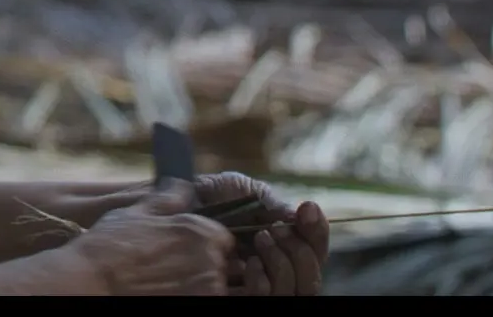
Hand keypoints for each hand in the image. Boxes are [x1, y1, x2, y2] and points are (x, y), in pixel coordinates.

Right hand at [58, 184, 234, 295]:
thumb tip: (185, 185)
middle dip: (203, 264)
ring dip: (196, 283)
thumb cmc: (112, 244)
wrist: (93, 280)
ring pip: (213, 286)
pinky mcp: (198, 306)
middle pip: (221, 264)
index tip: (183, 248)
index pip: (224, 239)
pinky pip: (202, 298)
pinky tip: (165, 290)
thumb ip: (169, 198)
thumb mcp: (138, 211)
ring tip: (166, 280)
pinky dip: (188, 295)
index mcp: (203, 232)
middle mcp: (211, 262)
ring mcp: (206, 289)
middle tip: (171, 265)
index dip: (204, 242)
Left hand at [193, 172, 328, 295]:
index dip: (318, 232)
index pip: (314, 250)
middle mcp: (274, 270)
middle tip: (276, 230)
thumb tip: (298, 216)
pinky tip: (248, 263)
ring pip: (295, 292)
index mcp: (282, 245)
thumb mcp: (243, 191)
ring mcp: (257, 287)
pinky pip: (264, 300)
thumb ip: (271, 202)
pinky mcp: (235, 298)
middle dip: (301, 250)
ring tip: (260, 239)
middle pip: (311, 277)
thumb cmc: (209, 198)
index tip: (308, 209)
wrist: (173, 205)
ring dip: (283, 264)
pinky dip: (262, 283)